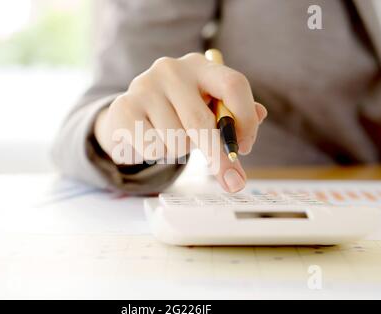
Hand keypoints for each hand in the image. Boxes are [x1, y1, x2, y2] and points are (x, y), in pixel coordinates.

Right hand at [94, 53, 266, 192]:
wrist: (131, 113)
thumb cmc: (176, 112)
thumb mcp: (206, 109)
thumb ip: (231, 117)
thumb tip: (256, 123)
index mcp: (199, 65)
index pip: (233, 84)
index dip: (245, 120)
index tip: (245, 147)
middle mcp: (171, 69)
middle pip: (202, 121)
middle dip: (218, 157)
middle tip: (231, 180)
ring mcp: (144, 86)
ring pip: (177, 141)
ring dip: (179, 151)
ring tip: (169, 138)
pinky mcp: (124, 108)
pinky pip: (153, 148)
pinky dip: (157, 154)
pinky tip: (149, 139)